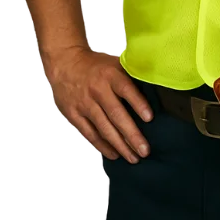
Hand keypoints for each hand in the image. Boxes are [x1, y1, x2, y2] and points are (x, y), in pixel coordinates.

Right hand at [43, 47, 153, 163]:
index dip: (138, 104)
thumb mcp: (114, 61)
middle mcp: (97, 90)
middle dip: (131, 135)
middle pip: (116, 115)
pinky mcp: (74, 115)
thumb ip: (132, 73)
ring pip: (104, 129)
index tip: (150, 118)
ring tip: (133, 157)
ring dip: (120, 145)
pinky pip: (90, 134)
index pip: (126, 89)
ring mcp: (85, 104)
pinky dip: (103, 146)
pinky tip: (115, 154)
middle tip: (145, 150)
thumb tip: (155, 86)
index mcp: (110, 74)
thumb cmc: (96, 64)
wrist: (64, 63)